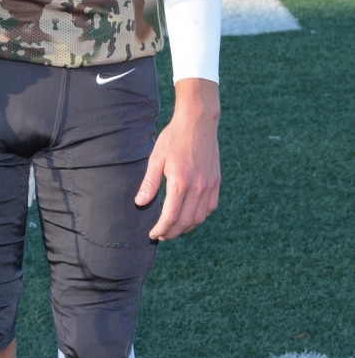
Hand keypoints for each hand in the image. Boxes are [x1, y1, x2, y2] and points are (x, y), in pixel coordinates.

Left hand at [135, 78, 220, 239]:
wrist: (198, 122)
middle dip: (173, 232)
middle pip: (186, 221)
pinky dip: (200, 217)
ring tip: (174, 229)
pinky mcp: (216, 181)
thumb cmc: (174, 138)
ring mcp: (209, 184)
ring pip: (200, 217)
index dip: (161, 229)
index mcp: (180, 181)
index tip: (153, 234)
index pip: (170, 216)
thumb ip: (149, 183)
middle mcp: (198, 186)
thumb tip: (140, 203)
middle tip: (162, 235)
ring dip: (187, 227)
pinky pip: (210, 207)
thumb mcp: (156, 158)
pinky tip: (190, 217)